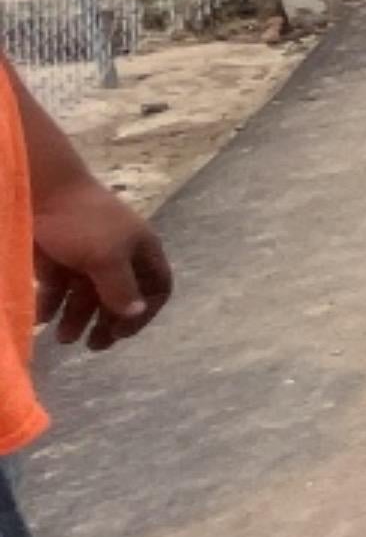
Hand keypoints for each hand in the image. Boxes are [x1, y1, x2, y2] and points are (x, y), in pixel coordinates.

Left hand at [33, 177, 171, 350]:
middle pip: (119, 296)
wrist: (40, 189)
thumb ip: (122, 289)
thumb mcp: (107, 258)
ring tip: (62, 339)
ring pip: (87, 295)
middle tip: (93, 346)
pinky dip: (51, 305)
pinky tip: (40, 319)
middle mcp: (116, 255)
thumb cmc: (83, 223)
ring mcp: (85, 256)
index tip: (122, 333)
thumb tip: (135, 314)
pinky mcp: (57, 256)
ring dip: (76, 319)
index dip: (144, 313)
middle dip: (107, 323)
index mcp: (139, 250)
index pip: (155, 287)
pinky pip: (58, 288)